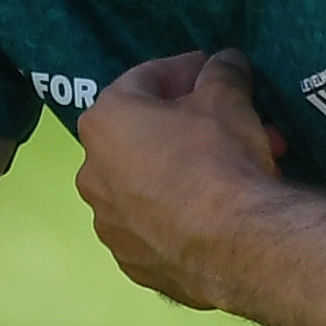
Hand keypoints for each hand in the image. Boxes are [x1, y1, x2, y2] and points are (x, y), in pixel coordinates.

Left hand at [76, 50, 289, 307]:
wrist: (232, 245)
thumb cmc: (218, 157)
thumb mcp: (228, 96)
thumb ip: (222, 71)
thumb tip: (225, 63)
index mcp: (104, 122)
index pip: (144, 80)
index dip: (183, 71)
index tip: (211, 73)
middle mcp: (92, 172)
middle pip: (145, 135)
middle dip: (191, 125)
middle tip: (233, 125)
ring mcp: (108, 223)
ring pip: (149, 184)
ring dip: (185, 170)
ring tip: (234, 170)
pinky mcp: (130, 262)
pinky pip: (156, 226)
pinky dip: (180, 214)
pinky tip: (217, 212)